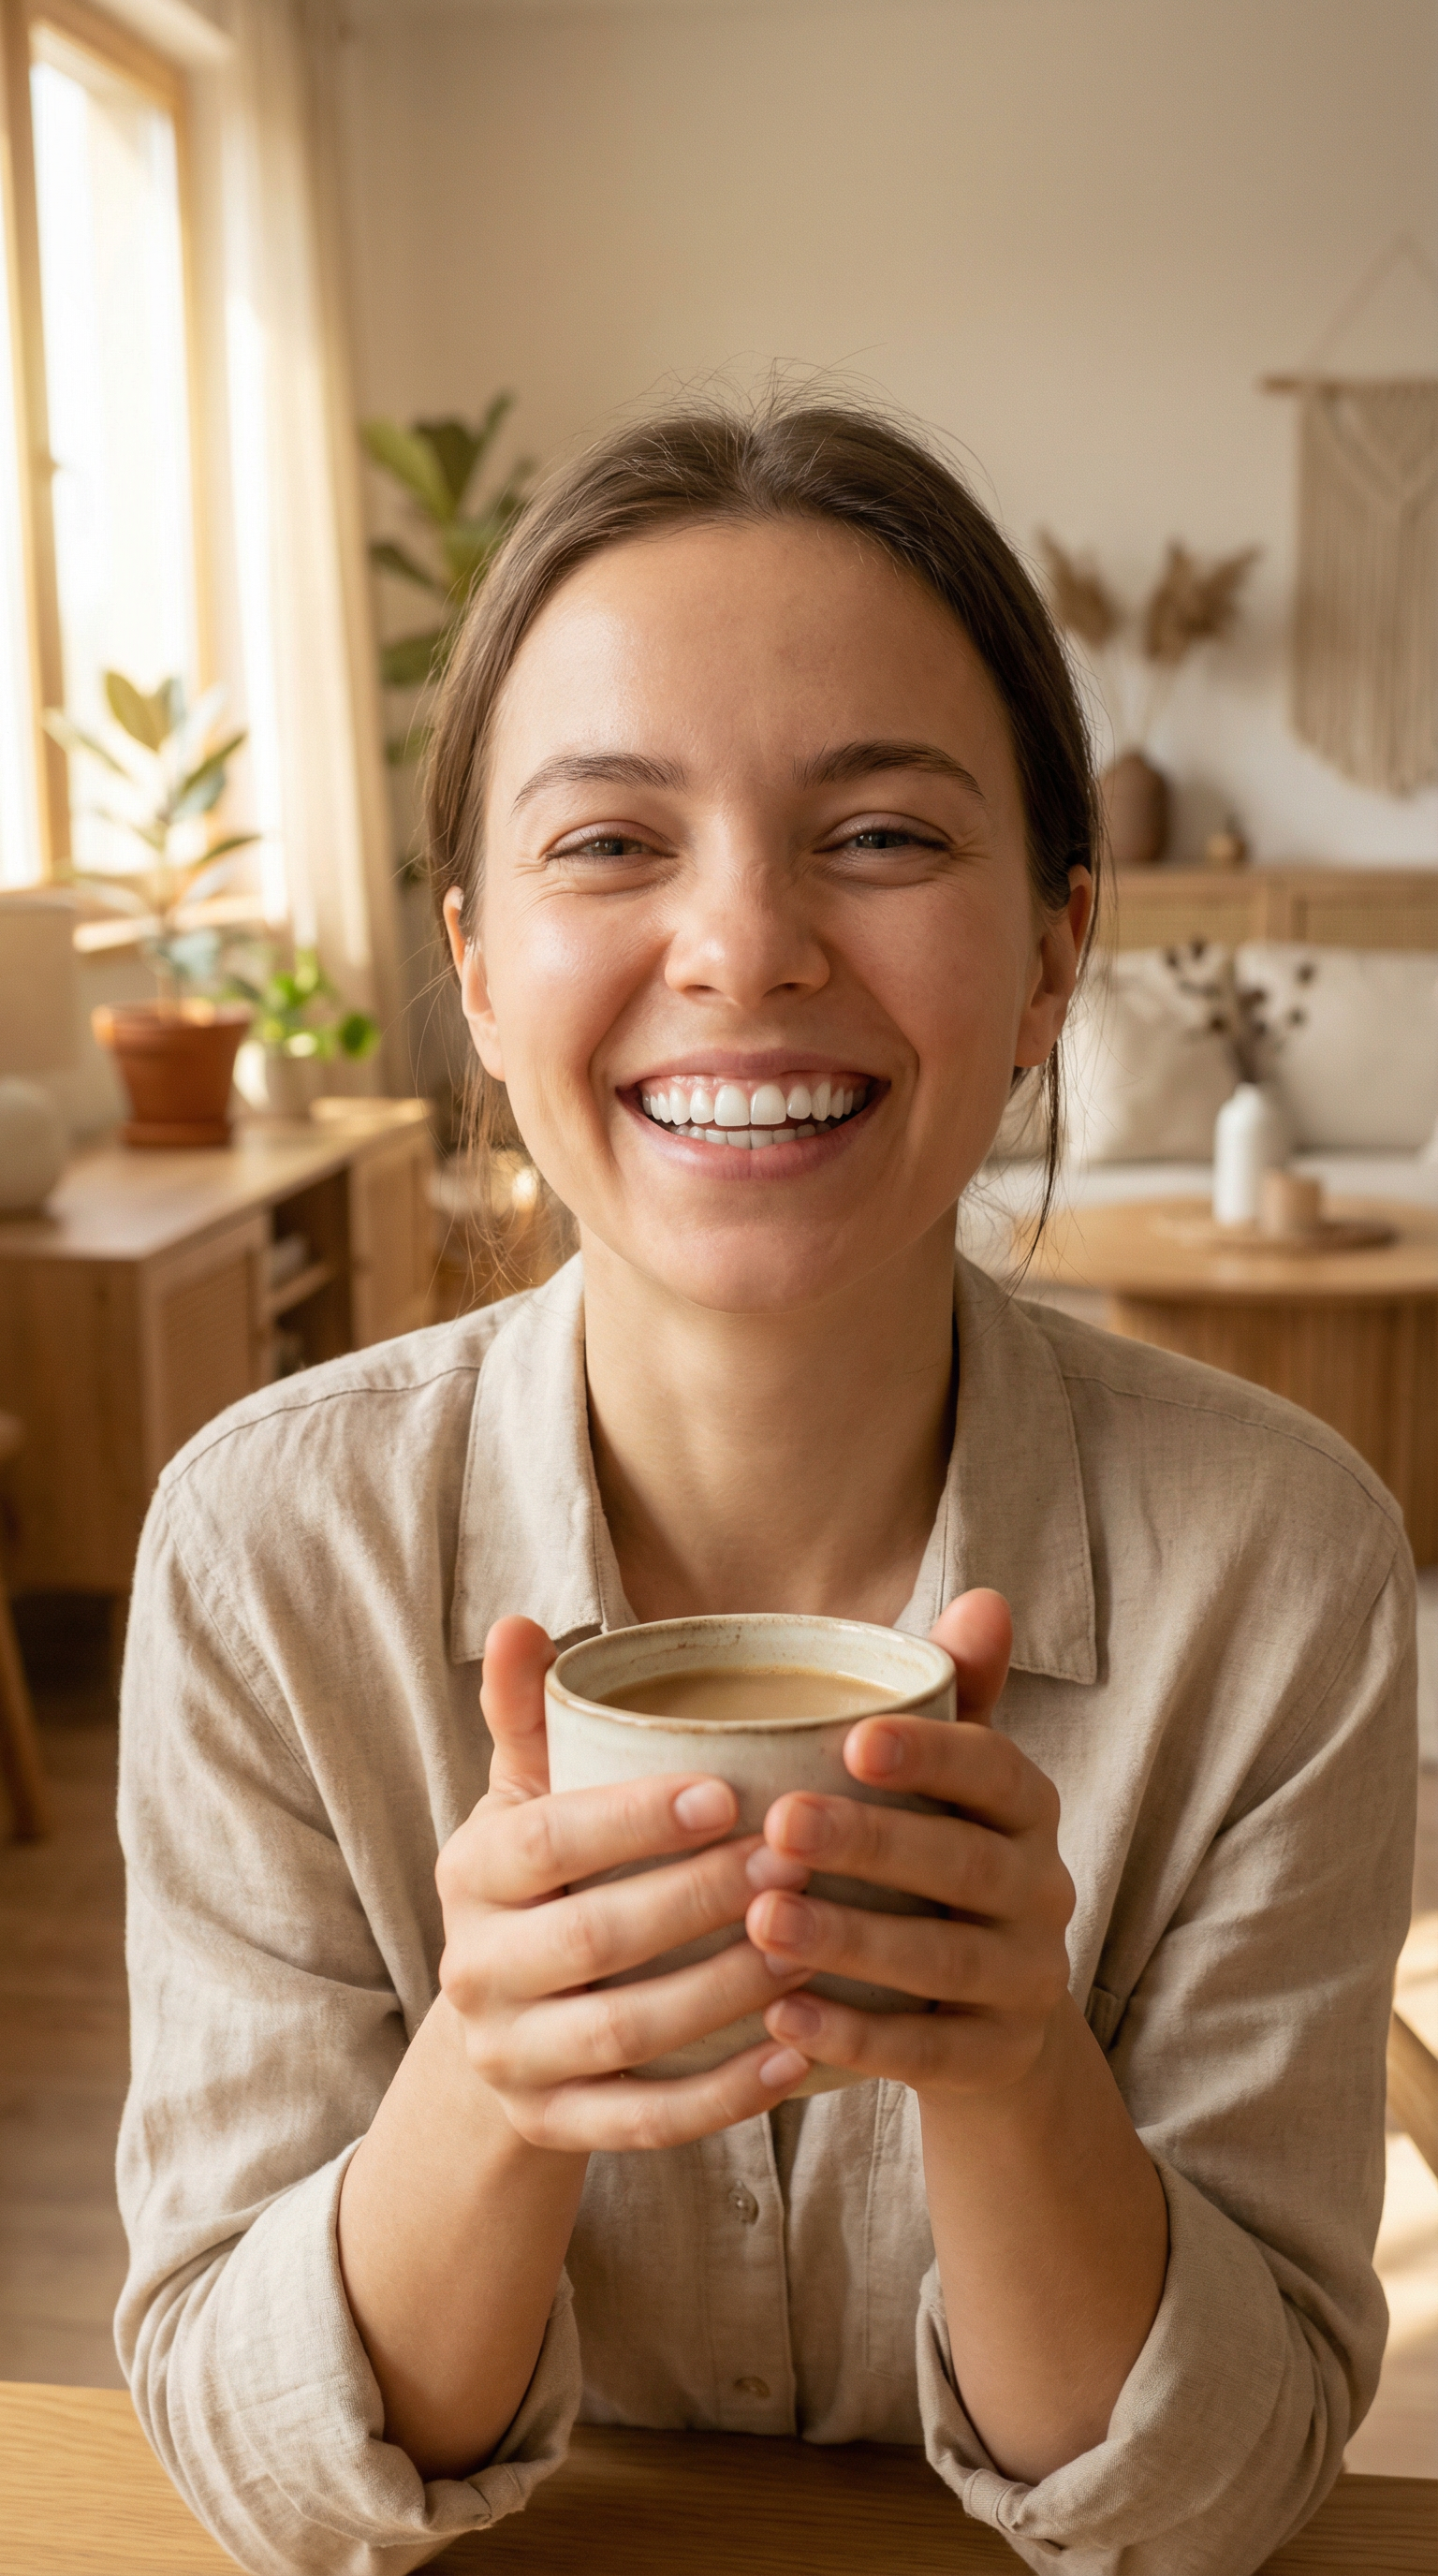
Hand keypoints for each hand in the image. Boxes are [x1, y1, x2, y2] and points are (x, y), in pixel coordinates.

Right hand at [435, 1616, 816, 2152]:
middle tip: (795, 1865)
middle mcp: (474, 1968)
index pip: (546, 1840)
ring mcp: (510, 2057)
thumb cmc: (552, 1873)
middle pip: (590, 1937)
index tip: (731, 1793)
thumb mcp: (533, 1795)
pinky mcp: (551, 2126)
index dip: (633, 1819)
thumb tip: (518, 1622)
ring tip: (814, 1949)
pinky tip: (795, 2054)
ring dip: (724, 1992)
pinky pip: (642, 2121)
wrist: (514, 2020)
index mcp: (472, 1869)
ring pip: (624, 2033)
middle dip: (697, 1902)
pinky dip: (721, 2096)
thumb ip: (536, 1714)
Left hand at [745, 1590, 1075, 2098]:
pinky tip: (781, 2018)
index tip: (852, 1740)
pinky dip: (857, 2039)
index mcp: (1026, 1812)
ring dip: (851, 1941)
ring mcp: (1026, 1981)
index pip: (995, 1771)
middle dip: (872, 1843)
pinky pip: (929, 2053)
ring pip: (944, 1962)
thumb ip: (958, 1698)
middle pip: (963, 1866)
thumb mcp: (952, 1787)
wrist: (992, 2028)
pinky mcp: (997, 2059)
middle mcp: (1042, 1892)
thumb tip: (987, 1598)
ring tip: (762, 1922)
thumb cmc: (939, 1871)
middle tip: (780, 1825)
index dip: (932, 1755)